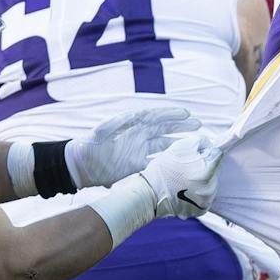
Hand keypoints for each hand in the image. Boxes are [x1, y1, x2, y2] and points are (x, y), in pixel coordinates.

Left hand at [65, 106, 201, 187]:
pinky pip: (156, 163)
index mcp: (133, 125)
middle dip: (181, 127)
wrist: (81, 164)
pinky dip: (167, 162)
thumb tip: (133, 116)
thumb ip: (118, 123)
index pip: (156, 117)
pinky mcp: (137, 166)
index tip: (186, 113)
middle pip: (164, 130)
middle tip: (198, 125)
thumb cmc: (91, 144)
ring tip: (195, 143)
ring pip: (164, 146)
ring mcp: (140, 152)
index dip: (171, 115)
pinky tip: (180, 163)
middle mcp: (139, 137)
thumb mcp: (103, 130)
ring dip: (179, 144)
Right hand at [139, 134, 221, 218]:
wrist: (149, 194)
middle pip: (215, 171)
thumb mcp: (181, 146)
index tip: (197, 155)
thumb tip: (209, 144)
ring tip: (184, 180)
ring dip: (202, 181)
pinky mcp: (200, 210)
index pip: (217, 155)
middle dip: (204, 167)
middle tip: (187, 168)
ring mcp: (206, 201)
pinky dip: (198, 193)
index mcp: (207, 172)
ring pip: (210, 184)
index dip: (206, 152)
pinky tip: (185, 190)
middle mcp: (210, 189)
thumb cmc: (162, 170)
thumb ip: (200, 142)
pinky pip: (205, 197)